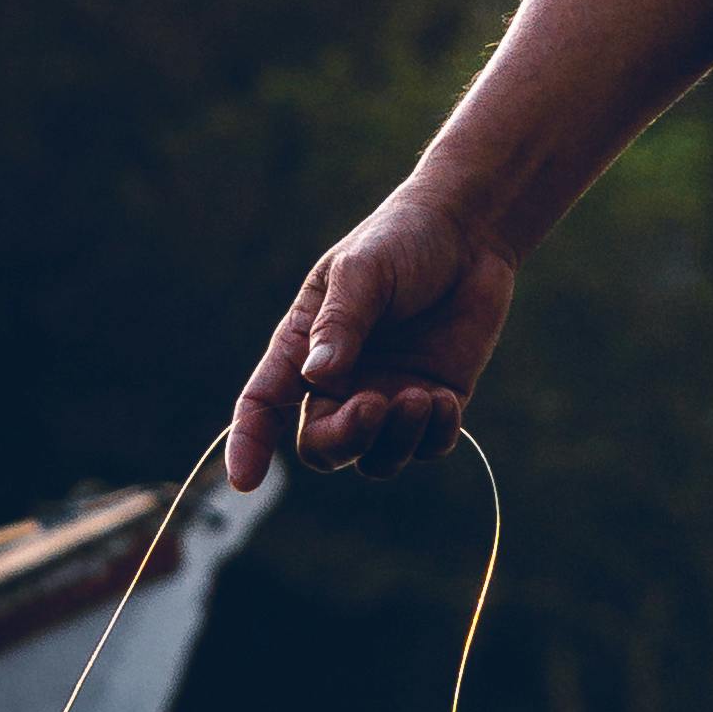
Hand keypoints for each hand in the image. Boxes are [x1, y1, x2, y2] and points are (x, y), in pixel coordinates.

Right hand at [227, 186, 517, 484]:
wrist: (468, 231)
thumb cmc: (401, 240)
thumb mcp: (361, 271)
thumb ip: (341, 324)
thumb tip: (319, 379)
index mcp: (305, 348)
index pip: (264, 404)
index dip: (249, 444)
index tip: (244, 480)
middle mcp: (342, 382)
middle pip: (324, 446)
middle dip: (345, 439)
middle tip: (374, 405)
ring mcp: (388, 395)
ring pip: (377, 457)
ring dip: (395, 440)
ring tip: (419, 397)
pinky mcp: (435, 401)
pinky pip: (428, 446)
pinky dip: (434, 435)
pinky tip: (445, 399)